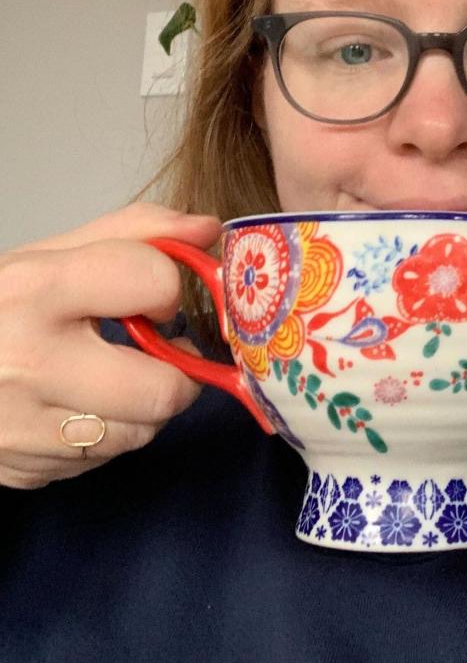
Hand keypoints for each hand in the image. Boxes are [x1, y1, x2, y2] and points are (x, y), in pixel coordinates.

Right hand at [0, 203, 222, 488]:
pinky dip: (105, 434)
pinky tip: (78, 405)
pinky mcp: (21, 471)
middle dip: (178, 372)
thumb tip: (211, 230)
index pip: (153, 281)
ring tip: (114, 376)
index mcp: (35, 290)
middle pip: (162, 390)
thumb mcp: (52, 254)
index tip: (154, 294)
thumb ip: (138, 232)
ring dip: (143, 407)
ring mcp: (21, 428)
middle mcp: (28, 363)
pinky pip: (99, 461)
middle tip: (160, 353)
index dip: (168, 286)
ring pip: (138, 434)